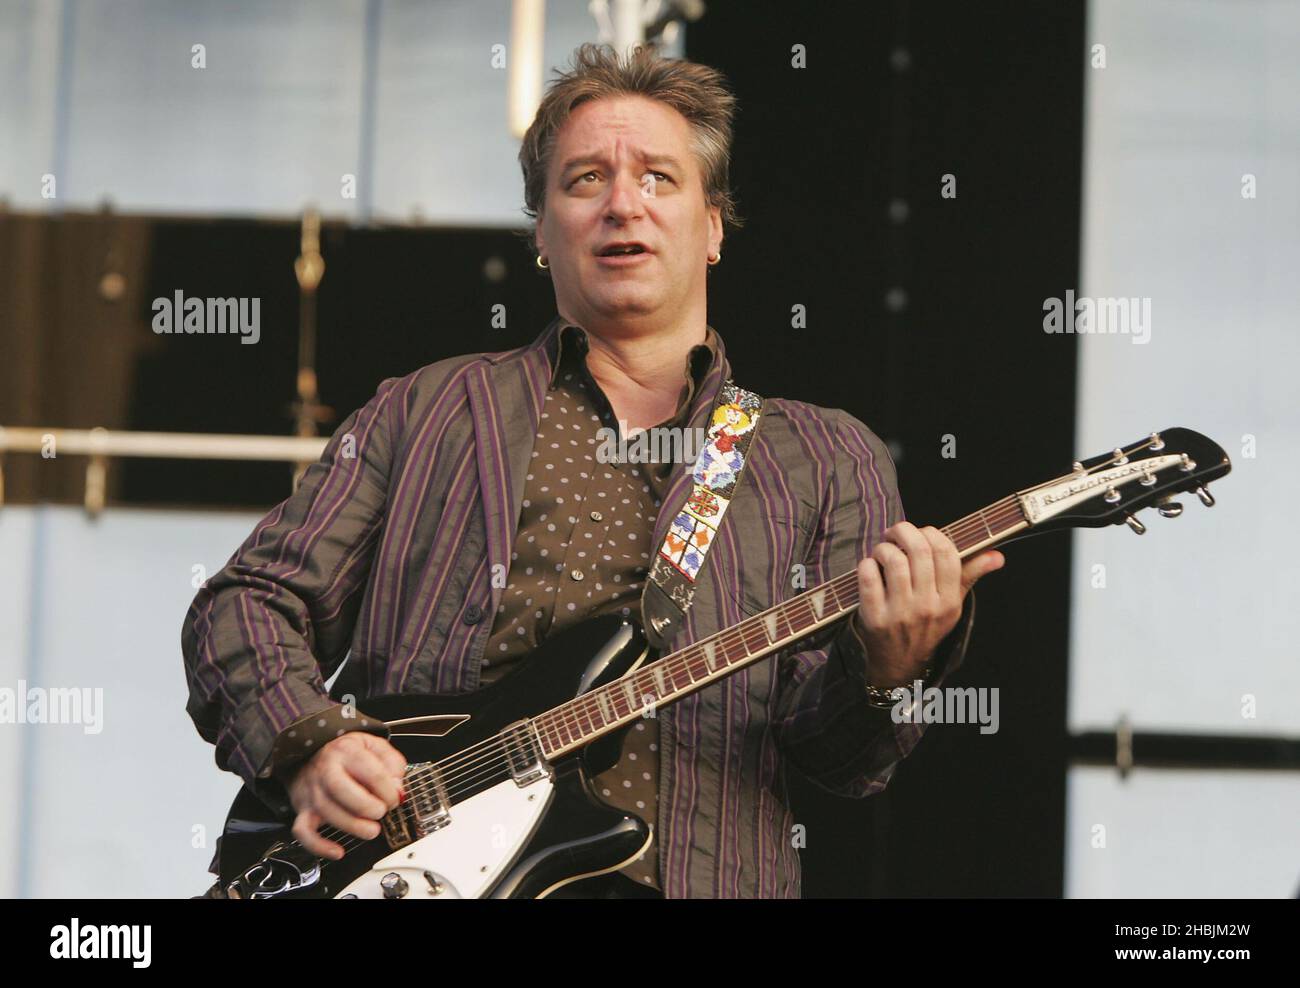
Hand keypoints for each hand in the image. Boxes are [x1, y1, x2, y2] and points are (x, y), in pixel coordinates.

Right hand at [278, 732, 407, 860]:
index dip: (388, 790)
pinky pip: (303, 831)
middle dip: (366, 806)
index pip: (370, 772)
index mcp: (348, 751)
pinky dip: (319, 845)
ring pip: (326, 811)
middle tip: (381, 812)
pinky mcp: (303, 809)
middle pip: (341, 789)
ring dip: (352, 826)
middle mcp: (326, 769)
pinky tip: (338, 851)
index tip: (394, 799)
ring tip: (371, 830)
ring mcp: (312, 790)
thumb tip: (397, 790)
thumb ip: (392, 765)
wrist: (312, 753)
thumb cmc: (347, 754)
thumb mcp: (375, 747)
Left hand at [852, 522, 1003, 688]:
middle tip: (895, 533)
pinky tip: (870, 566)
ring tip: (882, 550)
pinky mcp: (874, 618)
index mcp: (949, 600)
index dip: (932, 533)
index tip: (921, 533)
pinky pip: (868, 578)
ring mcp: (900, 613)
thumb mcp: (952, 605)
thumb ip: (970, 575)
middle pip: (919, 551)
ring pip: (893, 561)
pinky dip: (866, 564)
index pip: (947, 554)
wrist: (900, 663)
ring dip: (884, 547)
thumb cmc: (926, 625)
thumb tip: (997, 556)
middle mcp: (927, 606)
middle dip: (904, 531)